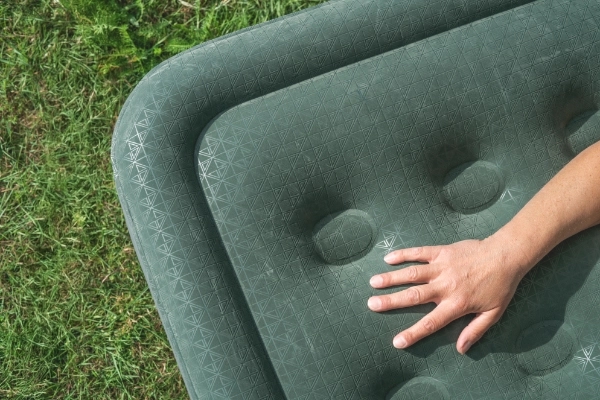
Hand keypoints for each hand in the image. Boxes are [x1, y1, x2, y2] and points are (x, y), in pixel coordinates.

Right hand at [368, 237, 531, 353]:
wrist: (506, 255)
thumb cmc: (501, 286)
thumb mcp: (493, 313)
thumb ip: (475, 331)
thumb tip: (461, 349)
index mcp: (456, 304)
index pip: (430, 322)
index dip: (413, 333)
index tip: (396, 341)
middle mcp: (445, 286)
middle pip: (413, 296)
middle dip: (391, 301)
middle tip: (372, 304)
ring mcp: (442, 267)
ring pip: (412, 273)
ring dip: (392, 278)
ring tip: (373, 282)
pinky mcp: (441, 251)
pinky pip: (419, 252)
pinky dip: (403, 254)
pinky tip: (388, 258)